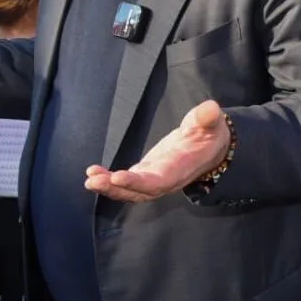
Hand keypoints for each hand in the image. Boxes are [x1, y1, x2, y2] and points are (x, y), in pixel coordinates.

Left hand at [85, 100, 229, 202]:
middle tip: (93, 182)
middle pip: (139, 192)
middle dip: (116, 188)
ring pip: (130, 192)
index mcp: (180, 168)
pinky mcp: (145, 174)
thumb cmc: (208, 133)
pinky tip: (92, 174)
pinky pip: (125, 184)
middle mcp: (166, 180)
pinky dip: (108, 181)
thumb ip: (207, 118)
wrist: (208, 147)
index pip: (159, 180)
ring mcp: (154, 179)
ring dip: (108, 188)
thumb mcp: (210, 123)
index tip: (118, 177)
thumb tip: (211, 109)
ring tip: (89, 181)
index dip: (138, 182)